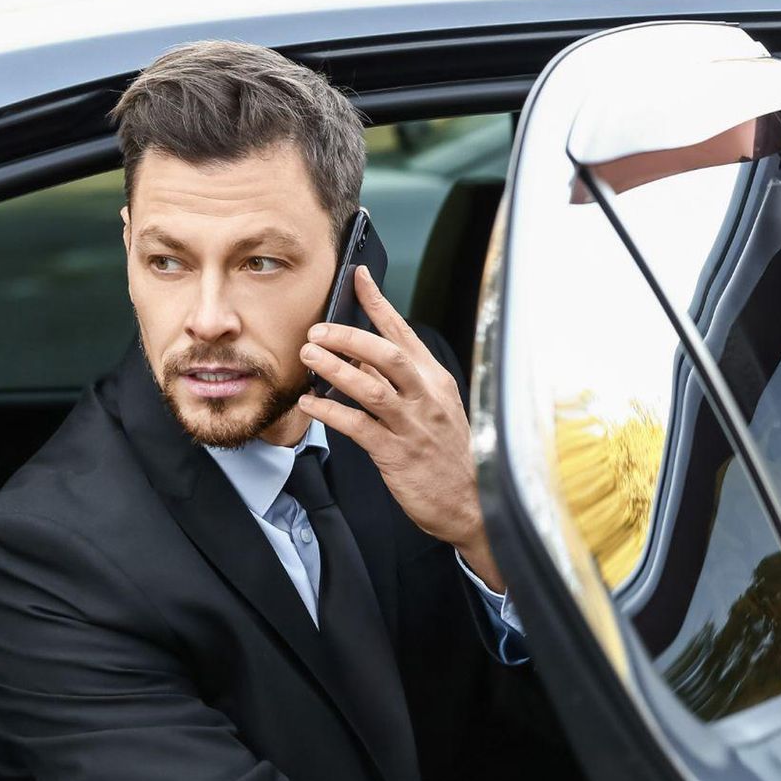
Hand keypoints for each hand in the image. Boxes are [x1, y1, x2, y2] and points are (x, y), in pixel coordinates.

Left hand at [298, 266, 504, 590]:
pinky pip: (357, 426)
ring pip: (371, 387)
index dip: (379, 303)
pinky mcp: (396, 454)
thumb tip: (362, 357)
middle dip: (349, 336)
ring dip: (335, 368)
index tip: (358, 277)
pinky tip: (310, 403)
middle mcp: (426, 398)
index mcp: (437, 381)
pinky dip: (330, 411)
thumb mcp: (436, 410)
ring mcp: (412, 426)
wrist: (472, 503)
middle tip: (318, 330)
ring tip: (309, 356)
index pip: (405, 333)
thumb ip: (405, 383)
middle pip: (387, 354)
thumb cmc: (449, 456)